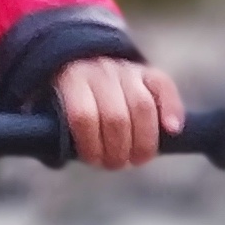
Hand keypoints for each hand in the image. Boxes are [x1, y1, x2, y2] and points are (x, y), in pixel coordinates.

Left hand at [54, 53, 184, 168]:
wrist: (83, 60)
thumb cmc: (67, 100)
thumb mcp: (52, 110)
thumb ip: (55, 130)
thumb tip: (64, 155)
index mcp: (72, 80)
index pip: (83, 116)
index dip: (91, 146)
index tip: (94, 161)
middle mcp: (101, 70)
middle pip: (116, 117)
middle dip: (118, 150)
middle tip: (117, 164)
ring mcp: (127, 69)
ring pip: (142, 106)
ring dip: (144, 142)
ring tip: (138, 159)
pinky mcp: (149, 72)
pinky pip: (165, 87)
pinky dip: (172, 109)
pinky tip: (172, 131)